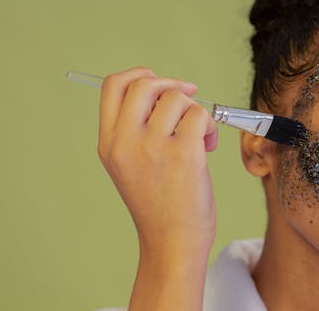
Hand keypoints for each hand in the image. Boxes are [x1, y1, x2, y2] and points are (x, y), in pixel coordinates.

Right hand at [97, 67, 217, 252]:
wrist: (172, 242)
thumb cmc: (159, 203)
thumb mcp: (131, 166)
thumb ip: (137, 129)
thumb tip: (167, 91)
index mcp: (109, 144)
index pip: (113, 86)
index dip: (138, 75)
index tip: (160, 83)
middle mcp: (125, 142)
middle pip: (144, 83)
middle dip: (171, 86)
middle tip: (187, 100)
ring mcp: (153, 147)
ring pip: (177, 97)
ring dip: (195, 110)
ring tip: (200, 134)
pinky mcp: (184, 154)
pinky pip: (199, 114)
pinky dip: (209, 124)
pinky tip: (209, 144)